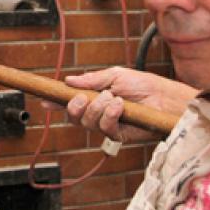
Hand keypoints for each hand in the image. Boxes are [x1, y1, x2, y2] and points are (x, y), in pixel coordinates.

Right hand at [63, 66, 196, 142]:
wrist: (164, 98)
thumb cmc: (143, 85)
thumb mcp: (115, 75)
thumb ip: (92, 79)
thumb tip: (69, 80)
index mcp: (93, 97)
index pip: (70, 101)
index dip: (55, 103)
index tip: (45, 101)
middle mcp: (97, 112)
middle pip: (73, 117)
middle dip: (74, 107)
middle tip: (83, 98)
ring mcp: (107, 124)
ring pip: (87, 123)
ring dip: (97, 109)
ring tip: (112, 98)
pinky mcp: (118, 134)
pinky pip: (104, 129)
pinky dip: (109, 115)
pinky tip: (119, 106)